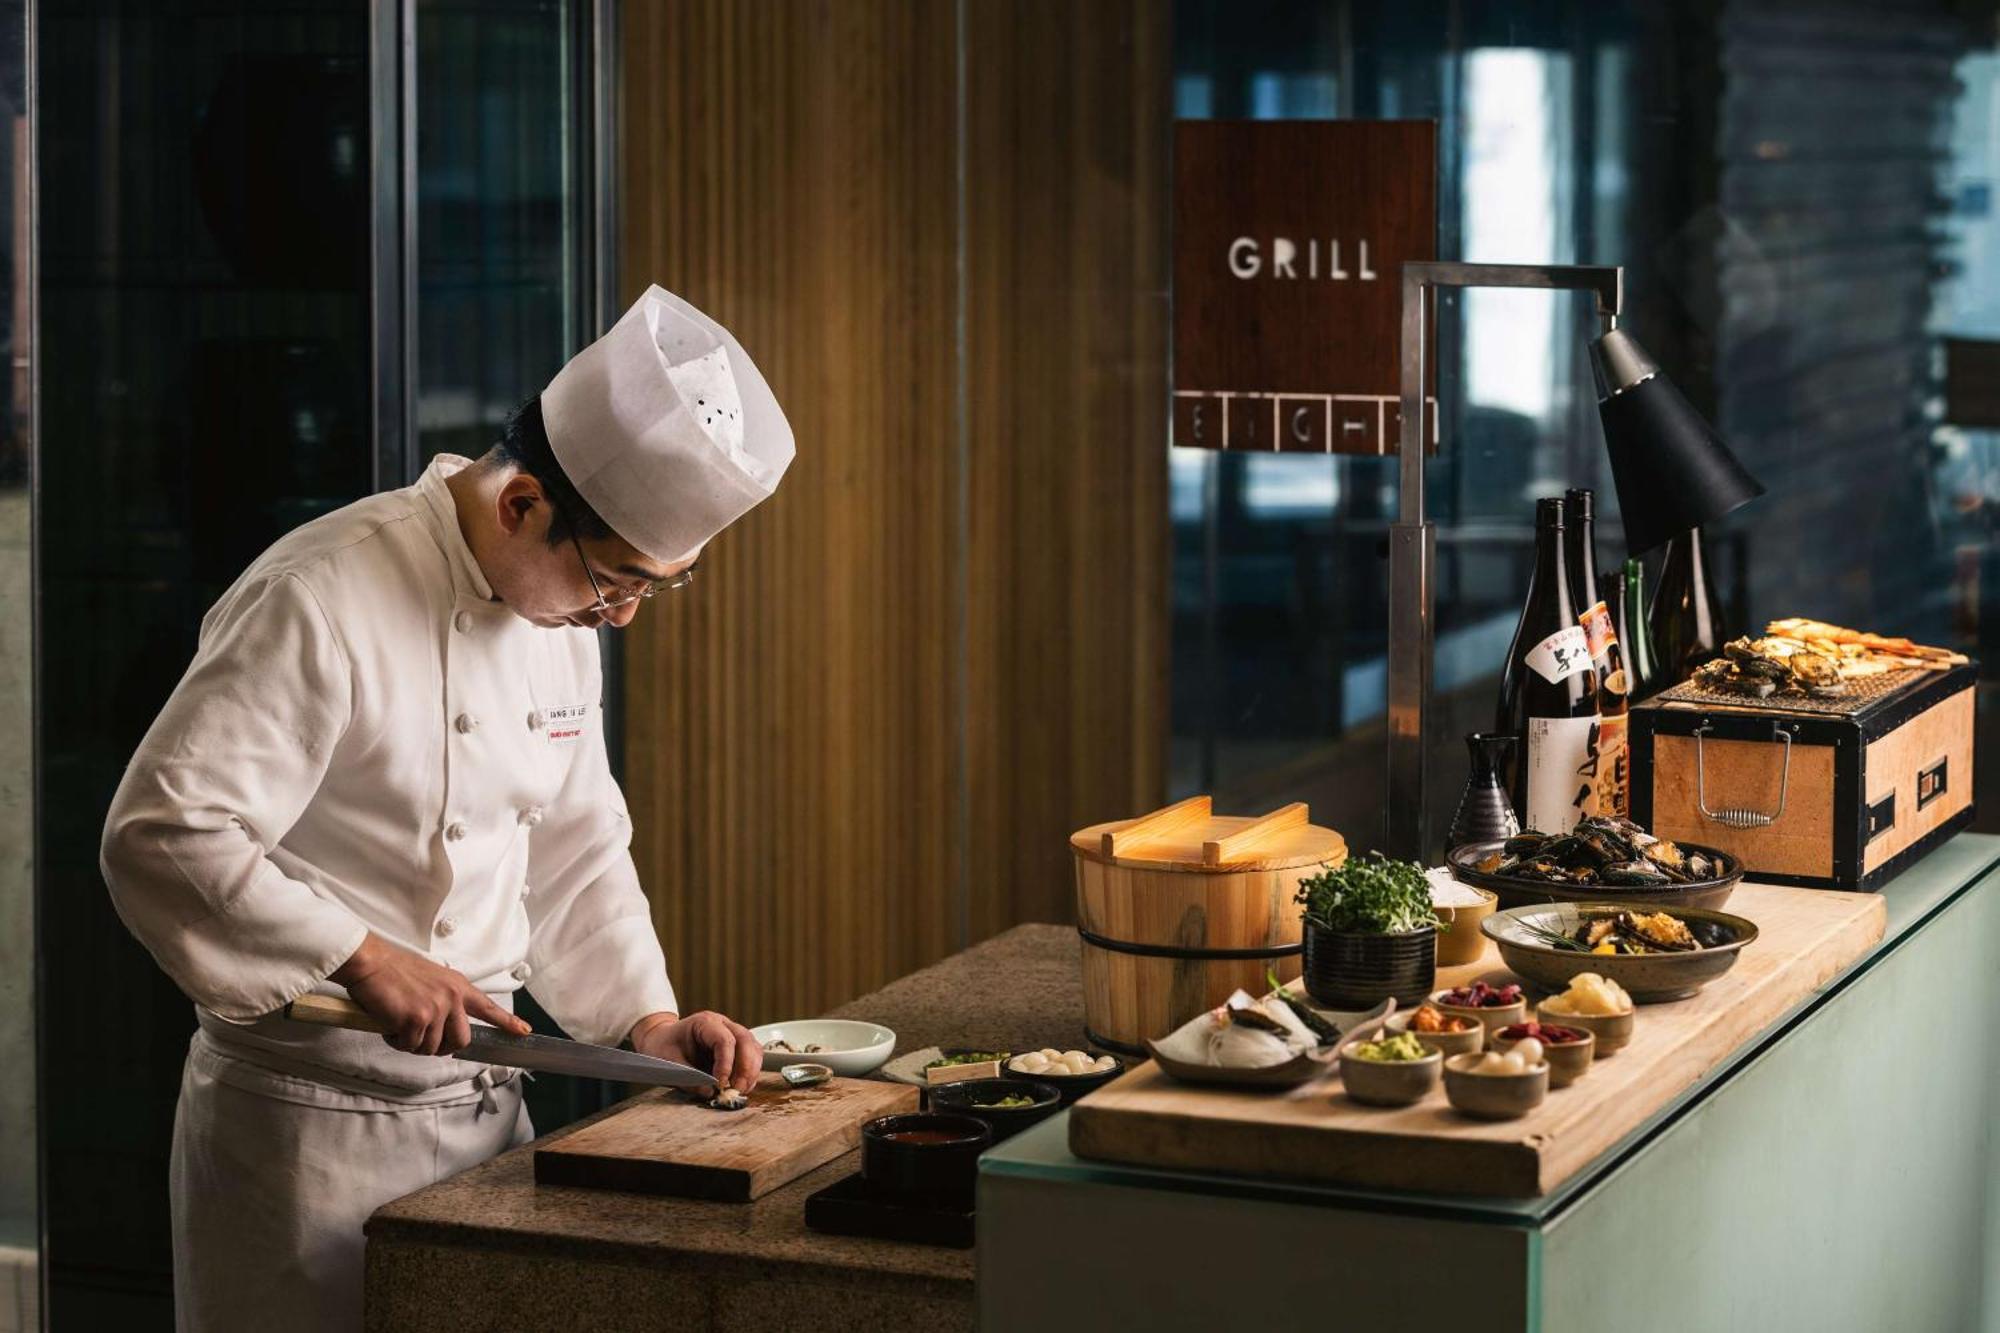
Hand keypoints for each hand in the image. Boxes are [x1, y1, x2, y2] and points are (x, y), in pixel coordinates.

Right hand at [331, 931, 531, 1055]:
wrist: (371, 962)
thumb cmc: (394, 971)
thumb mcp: (432, 979)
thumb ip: (445, 1000)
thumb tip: (446, 1026)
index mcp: (458, 986)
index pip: (488, 1008)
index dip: (507, 1022)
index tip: (523, 1032)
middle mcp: (452, 997)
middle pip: (461, 1041)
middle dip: (440, 1047)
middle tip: (421, 1037)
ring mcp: (437, 1008)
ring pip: (431, 1047)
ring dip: (413, 1042)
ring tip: (399, 1022)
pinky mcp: (417, 1019)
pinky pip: (410, 1046)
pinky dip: (396, 1041)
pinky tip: (389, 1023)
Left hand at [630, 1011, 763, 1093]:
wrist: (662, 1040)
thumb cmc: (664, 1047)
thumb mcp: (669, 1063)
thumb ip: (689, 1078)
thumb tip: (710, 1092)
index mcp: (705, 1022)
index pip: (724, 1040)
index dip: (726, 1063)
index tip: (721, 1084)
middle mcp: (723, 1024)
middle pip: (745, 1041)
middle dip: (746, 1068)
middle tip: (737, 1090)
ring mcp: (732, 1033)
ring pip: (753, 1048)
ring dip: (751, 1071)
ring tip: (740, 1090)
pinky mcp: (737, 1047)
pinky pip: (752, 1057)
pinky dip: (751, 1073)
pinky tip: (742, 1086)